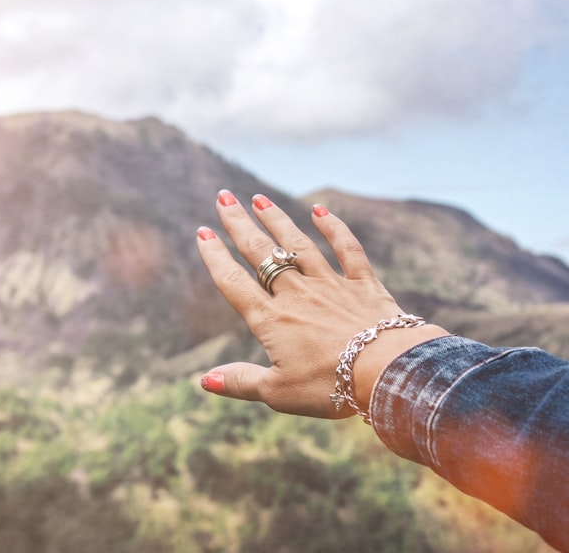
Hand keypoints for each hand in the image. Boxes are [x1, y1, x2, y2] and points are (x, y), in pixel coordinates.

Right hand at [195, 190, 448, 417]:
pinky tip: (319, 210)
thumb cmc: (332, 387)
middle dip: (238, 223)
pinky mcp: (363, 284)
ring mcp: (330, 285)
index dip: (215, 257)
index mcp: (271, 320)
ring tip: (258, 198)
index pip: (234, 282)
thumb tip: (203, 381)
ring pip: (297, 244)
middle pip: (260, 253)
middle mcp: (296, 295)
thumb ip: (240, 382)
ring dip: (276, 219)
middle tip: (223, 198)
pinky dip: (334, 227)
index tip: (202, 233)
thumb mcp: (278, 393)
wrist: (389, 372)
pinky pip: (346, 248)